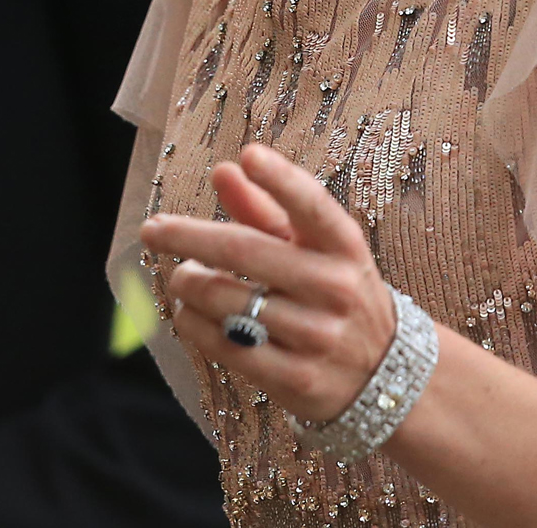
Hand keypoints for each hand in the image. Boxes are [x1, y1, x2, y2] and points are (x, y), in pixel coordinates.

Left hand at [142, 143, 397, 424]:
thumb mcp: (314, 247)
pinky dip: (194, 324)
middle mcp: (334, 288)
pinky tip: (189, 313)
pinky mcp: (297, 381)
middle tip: (152, 230)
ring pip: (224, 300)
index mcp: (343, 245)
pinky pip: (225, 346)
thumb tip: (224, 171)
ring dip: (187, 284)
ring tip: (182, 278)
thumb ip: (266, 208)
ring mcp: (318, 337)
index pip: (312, 205)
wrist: (384, 375)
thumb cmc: (333, 290)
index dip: (281, 179)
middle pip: (244, 251)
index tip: (249, 155)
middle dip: (186, 236)